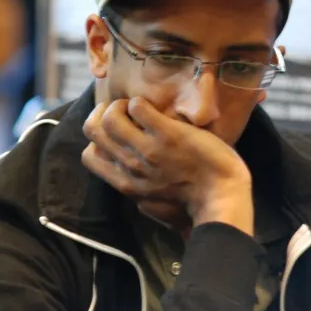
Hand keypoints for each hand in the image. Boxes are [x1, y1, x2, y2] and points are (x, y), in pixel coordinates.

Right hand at [82, 98, 252, 233]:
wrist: (221, 200)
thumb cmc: (192, 207)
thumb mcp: (153, 206)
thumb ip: (138, 191)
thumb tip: (129, 181)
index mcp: (125, 185)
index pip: (89, 156)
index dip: (99, 137)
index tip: (116, 132)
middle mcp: (129, 166)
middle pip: (93, 130)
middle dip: (104, 113)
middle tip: (124, 111)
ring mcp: (147, 150)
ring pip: (110, 117)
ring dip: (121, 105)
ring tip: (138, 107)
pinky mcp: (168, 134)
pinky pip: (139, 107)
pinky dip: (142, 102)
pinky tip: (156, 108)